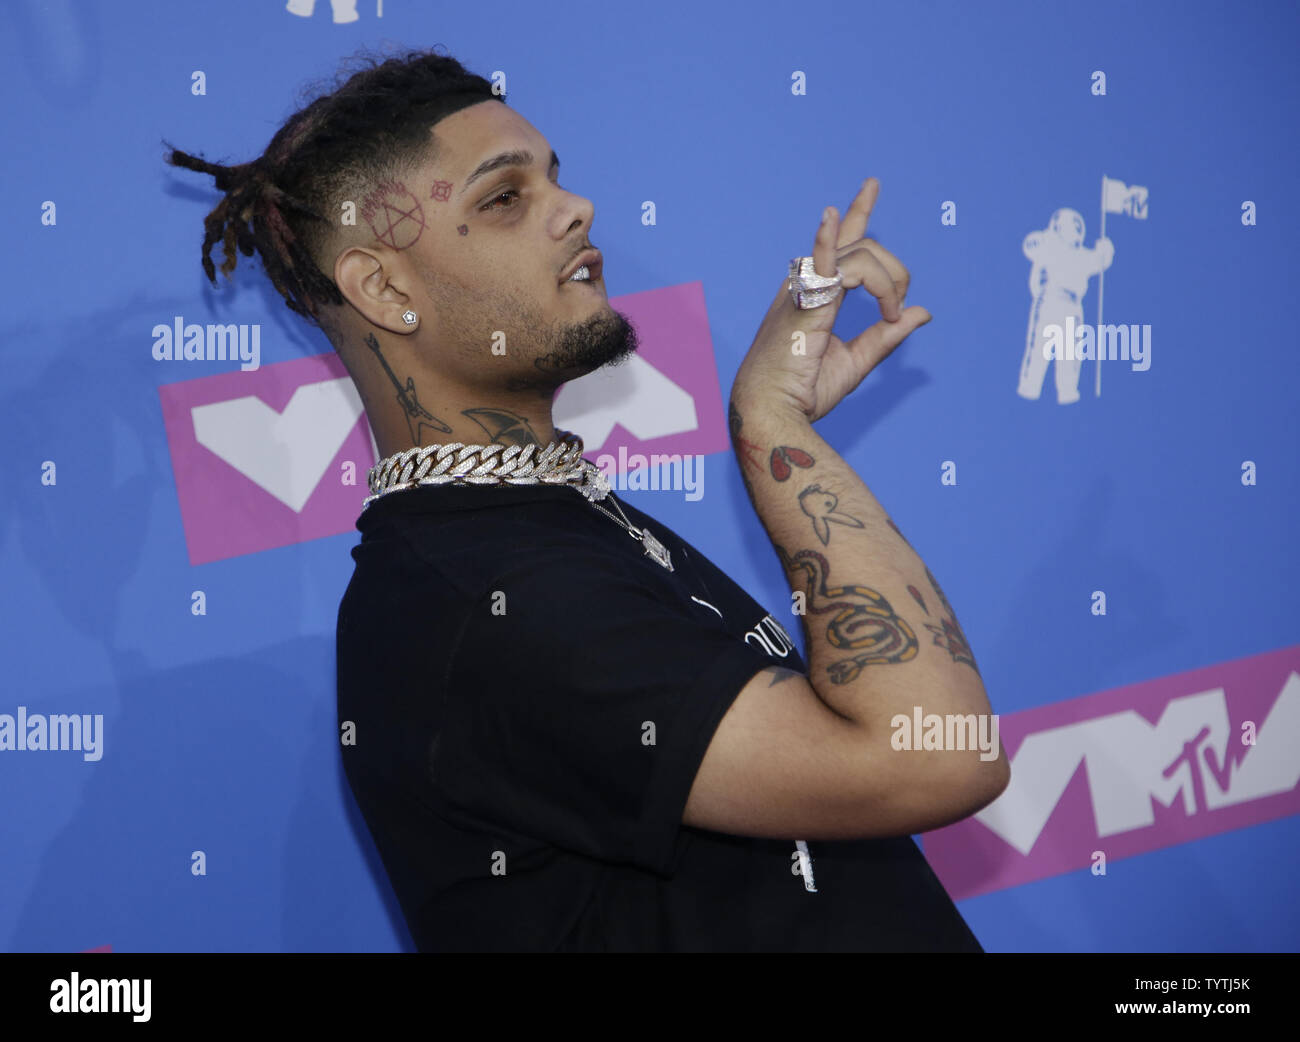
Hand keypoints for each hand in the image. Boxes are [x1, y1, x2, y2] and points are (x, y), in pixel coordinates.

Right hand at [732, 178, 931, 422]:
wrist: (773, 410)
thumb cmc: (801, 391)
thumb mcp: (856, 361)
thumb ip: (886, 336)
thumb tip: (920, 313)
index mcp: (815, 293)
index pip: (842, 243)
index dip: (857, 212)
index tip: (871, 186)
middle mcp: (807, 282)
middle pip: (864, 248)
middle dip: (895, 274)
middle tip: (894, 312)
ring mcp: (804, 288)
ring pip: (861, 256)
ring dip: (888, 283)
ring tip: (889, 314)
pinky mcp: (804, 301)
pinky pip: (823, 263)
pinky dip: (828, 239)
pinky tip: (832, 214)